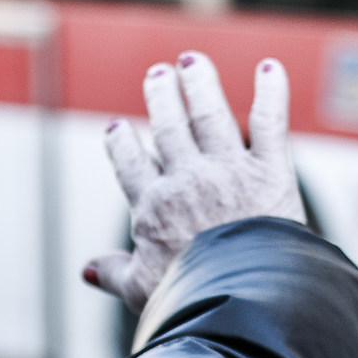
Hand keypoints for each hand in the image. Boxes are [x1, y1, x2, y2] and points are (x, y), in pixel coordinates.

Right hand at [83, 52, 305, 312]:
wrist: (239, 294)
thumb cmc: (188, 297)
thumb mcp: (140, 289)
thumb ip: (114, 273)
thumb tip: (87, 271)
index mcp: (152, 206)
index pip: (131, 165)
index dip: (122, 144)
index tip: (118, 127)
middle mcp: (186, 179)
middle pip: (169, 127)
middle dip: (162, 96)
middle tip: (158, 74)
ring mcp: (227, 170)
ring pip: (210, 114)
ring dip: (200, 83)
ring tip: (192, 60)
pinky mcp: (269, 170)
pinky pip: (268, 122)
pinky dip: (271, 92)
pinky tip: (269, 68)